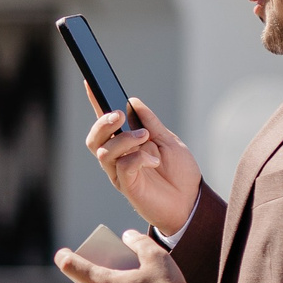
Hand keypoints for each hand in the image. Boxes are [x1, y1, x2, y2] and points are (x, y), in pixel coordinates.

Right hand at [85, 96, 202, 236]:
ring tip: (145, 138)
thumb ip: (150, 122)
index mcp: (126, 144)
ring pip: (105, 150)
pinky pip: (122, 165)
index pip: (106, 121)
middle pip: (95, 138)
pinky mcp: (126, 185)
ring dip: (125, 140)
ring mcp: (119, 172)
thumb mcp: (169, 140)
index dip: (96, 102)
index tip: (91, 82)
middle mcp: (118, 157)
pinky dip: (138, 158)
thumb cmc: (180, 173)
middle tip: (119, 116)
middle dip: (103, 123)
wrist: (191, 201)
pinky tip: (153, 161)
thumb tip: (134, 102)